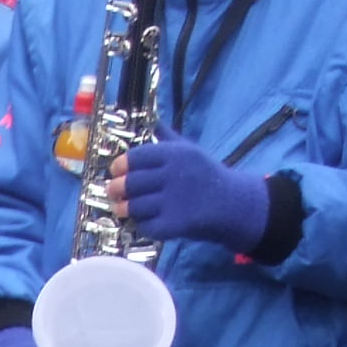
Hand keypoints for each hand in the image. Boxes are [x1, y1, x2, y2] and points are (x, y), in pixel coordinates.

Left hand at [118, 136, 275, 251]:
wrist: (234, 204)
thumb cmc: (207, 174)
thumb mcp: (190, 149)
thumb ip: (168, 137)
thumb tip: (151, 120)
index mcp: (175, 154)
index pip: (136, 157)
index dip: (120, 165)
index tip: (116, 171)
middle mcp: (173, 175)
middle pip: (131, 183)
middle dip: (116, 189)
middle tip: (112, 192)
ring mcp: (175, 200)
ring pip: (136, 206)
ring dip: (125, 209)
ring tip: (122, 208)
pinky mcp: (177, 223)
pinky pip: (148, 226)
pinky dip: (143, 226)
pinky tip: (145, 222)